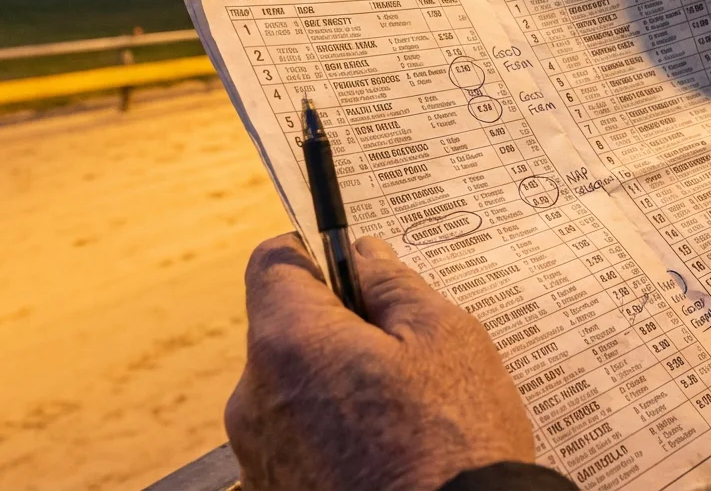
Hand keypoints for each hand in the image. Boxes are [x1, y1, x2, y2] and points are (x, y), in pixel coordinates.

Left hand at [225, 234, 533, 490]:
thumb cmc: (456, 443)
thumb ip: (393, 284)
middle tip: (403, 349)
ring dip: (335, 386)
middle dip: (336, 328)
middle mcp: (255, 400)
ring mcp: (260, 458)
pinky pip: (297, 443)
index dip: (314, 253)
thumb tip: (363, 256)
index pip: (273, 264)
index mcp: (290, 343)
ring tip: (404, 412)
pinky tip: (385, 451)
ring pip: (292, 391)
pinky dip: (332, 437)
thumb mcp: (446, 337)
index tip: (353, 265)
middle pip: (284, 331)